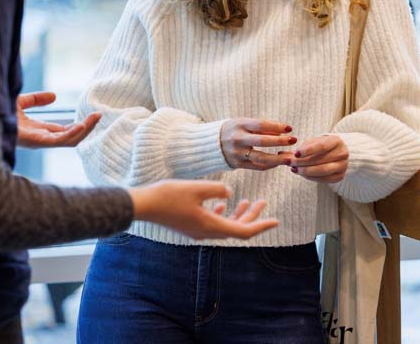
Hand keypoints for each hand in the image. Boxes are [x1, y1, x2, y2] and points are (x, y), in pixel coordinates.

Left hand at [15, 91, 100, 147]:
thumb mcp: (20, 102)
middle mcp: (40, 138)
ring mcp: (38, 141)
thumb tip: (55, 96)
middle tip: (99, 115)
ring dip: (84, 130)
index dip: (79, 125)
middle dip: (86, 128)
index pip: (64, 132)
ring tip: (96, 118)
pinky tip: (81, 125)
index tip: (93, 115)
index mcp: (38, 131)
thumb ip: (36, 99)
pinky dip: (72, 134)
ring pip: (68, 141)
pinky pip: (58, 141)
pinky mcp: (35, 141)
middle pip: (69, 138)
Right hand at [130, 180, 278, 239]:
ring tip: (247, 201)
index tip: (275, 220)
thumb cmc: (169, 195)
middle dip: (252, 216)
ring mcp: (197, 231)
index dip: (261, 225)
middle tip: (263, 202)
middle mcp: (206, 233)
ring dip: (238, 214)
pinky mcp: (190, 226)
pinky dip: (222, 214)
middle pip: (236, 229)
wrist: (144, 205)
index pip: (244, 231)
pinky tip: (223, 203)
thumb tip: (229, 193)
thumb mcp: (198, 187)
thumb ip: (218, 189)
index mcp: (211, 226)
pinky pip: (212, 223)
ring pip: (225, 225)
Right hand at [219, 118, 296, 169]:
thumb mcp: (243, 123)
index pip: (261, 125)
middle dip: (280, 141)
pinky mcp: (238, 165)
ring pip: (261, 158)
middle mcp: (237, 139)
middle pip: (262, 141)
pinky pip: (257, 166)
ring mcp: (237, 153)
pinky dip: (270, 165)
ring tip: (291, 158)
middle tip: (294, 140)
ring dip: (278, 159)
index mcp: (239, 125)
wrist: (210, 145)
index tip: (290, 128)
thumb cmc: (233, 130)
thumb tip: (283, 132)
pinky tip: (279, 162)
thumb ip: (261, 127)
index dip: (276, 126)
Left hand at [279, 134, 348, 182]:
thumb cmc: (321, 146)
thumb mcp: (312, 143)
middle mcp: (342, 153)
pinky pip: (323, 179)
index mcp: (336, 141)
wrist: (338, 153)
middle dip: (303, 162)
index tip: (295, 153)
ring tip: (293, 169)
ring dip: (305, 171)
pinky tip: (301, 173)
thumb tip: (281, 155)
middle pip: (320, 160)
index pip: (322, 146)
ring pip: (322, 171)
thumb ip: (300, 149)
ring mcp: (342, 166)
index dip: (308, 150)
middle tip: (289, 163)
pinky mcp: (339, 176)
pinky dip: (310, 177)